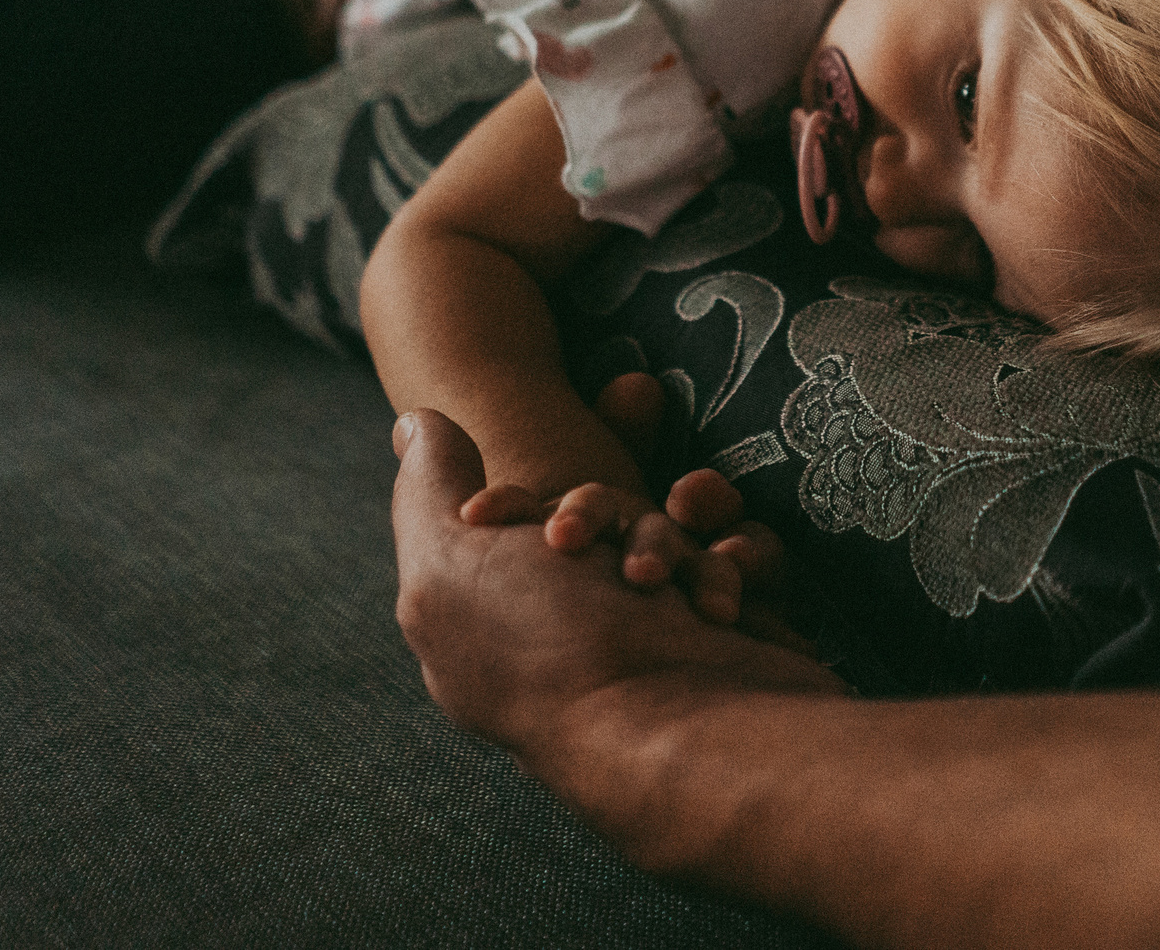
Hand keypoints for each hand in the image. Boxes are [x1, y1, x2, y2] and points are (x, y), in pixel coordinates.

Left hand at [390, 410, 843, 779]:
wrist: (683, 735)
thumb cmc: (551, 650)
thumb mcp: (447, 564)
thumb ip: (425, 488)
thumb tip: (414, 423)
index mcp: (502, 626)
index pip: (509, 529)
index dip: (512, 505)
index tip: (493, 514)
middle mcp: (580, 631)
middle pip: (600, 513)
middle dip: (605, 511)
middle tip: (595, 551)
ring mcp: (664, 632)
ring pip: (675, 528)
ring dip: (671, 538)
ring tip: (668, 583)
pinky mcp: (740, 631)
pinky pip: (745, 552)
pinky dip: (738, 558)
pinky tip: (724, 596)